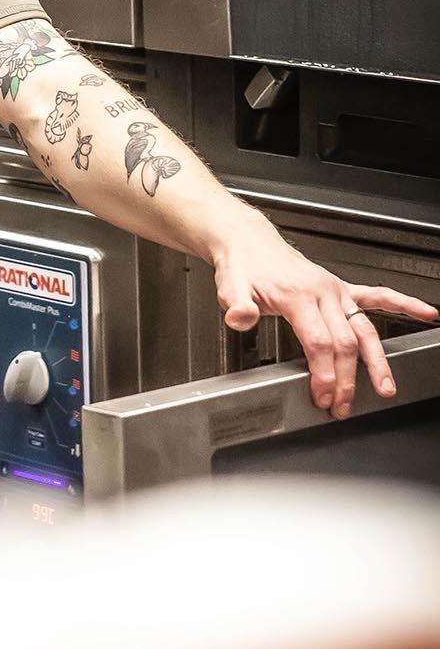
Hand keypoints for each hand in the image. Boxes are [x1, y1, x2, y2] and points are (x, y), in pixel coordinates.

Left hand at [213, 225, 437, 418]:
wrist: (248, 242)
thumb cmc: (242, 266)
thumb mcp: (230, 286)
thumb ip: (236, 305)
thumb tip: (241, 318)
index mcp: (298, 295)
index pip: (318, 342)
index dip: (323, 374)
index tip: (320, 396)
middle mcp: (322, 291)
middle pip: (343, 342)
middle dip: (345, 379)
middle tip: (341, 406)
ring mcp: (335, 290)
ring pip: (364, 328)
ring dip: (377, 360)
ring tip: (386, 387)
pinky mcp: (341, 288)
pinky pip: (378, 295)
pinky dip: (404, 304)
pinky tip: (426, 314)